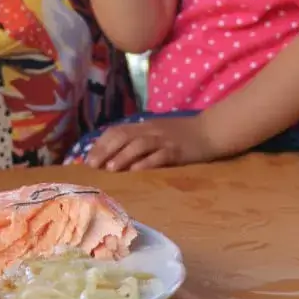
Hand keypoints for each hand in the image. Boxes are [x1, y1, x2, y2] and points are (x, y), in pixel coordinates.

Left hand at [83, 115, 216, 170]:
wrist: (211, 131)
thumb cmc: (182, 135)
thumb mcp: (157, 133)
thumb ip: (139, 141)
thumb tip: (114, 157)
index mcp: (144, 126)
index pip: (116, 131)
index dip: (100, 144)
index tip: (88, 159)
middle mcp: (151, 131)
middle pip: (123, 136)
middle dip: (105, 151)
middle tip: (92, 166)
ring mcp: (164, 140)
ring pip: (139, 145)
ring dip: (122, 157)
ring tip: (110, 169)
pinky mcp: (177, 151)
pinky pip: (160, 156)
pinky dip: (146, 163)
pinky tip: (136, 171)